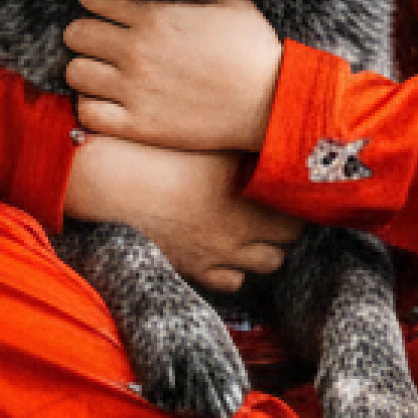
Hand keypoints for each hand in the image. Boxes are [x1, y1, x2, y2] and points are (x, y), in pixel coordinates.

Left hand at [63, 0, 283, 153]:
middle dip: (87, 32)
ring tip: (104, 71)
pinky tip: (109, 100)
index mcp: (153, 15)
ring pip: (75, 72)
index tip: (108, 6)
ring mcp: (134, 90)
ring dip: (86, 68)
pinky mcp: (138, 125)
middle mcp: (136, 51)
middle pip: (75, 33)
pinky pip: (87, 112)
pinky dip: (92, 104)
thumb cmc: (253, 49)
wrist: (270, 103)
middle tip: (104, 39)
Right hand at [63, 134, 299, 292]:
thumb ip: (249, 145)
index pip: (300, 207)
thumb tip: (280, 135)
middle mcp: (244, 230)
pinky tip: (228, 247)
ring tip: (256, 226)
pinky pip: (233, 282)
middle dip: (287, 222)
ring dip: (267, 246)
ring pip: (269, 262)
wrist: (117, 184)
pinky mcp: (197, 269)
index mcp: (253, 197)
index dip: (297, 196)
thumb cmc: (163, 153)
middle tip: (275, 203)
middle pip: (289, 238)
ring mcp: (221, 254)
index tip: (290, 184)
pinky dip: (237, 268)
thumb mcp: (215, 140)